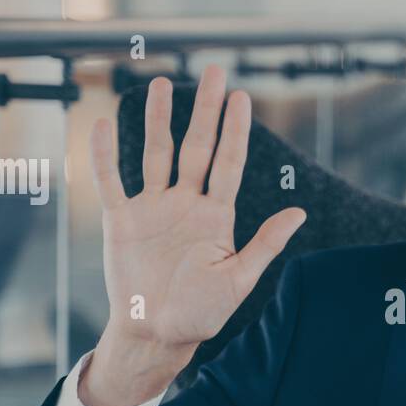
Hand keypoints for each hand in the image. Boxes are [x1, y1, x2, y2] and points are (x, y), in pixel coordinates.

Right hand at [82, 65, 304, 405]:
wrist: (157, 334)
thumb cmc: (201, 313)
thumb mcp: (238, 279)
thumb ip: (265, 244)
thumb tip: (300, 212)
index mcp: (216, 216)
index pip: (228, 163)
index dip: (235, 131)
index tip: (241, 96)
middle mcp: (186, 204)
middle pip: (196, 147)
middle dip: (205, 111)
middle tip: (213, 72)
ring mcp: (153, 209)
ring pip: (156, 154)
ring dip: (159, 120)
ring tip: (163, 85)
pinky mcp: (122, 220)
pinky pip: (112, 181)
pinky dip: (106, 155)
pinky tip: (104, 125)